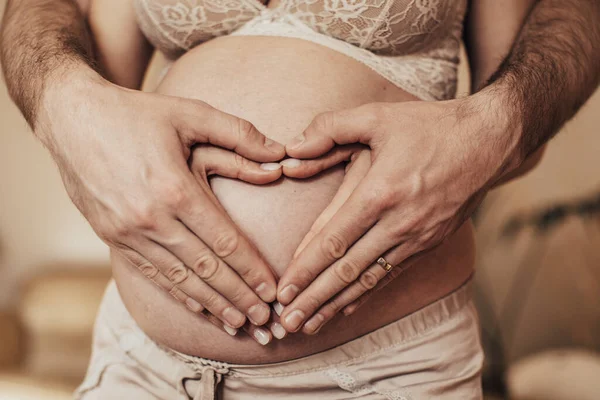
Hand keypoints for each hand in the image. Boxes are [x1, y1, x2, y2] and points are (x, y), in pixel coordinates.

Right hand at [37, 70, 285, 329]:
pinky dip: (178, 294)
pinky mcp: (112, 238)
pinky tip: (199, 308)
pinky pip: (152, 274)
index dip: (252, 270)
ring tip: (238, 323)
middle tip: (265, 320)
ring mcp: (127, 233)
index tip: (273, 291)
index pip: (224, 243)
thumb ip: (240, 135)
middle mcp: (150, 218)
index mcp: (174, 189)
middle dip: (239, 297)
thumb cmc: (136, 114)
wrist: (72, 118)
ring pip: (179, 279)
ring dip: (212, 304)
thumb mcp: (191, 113)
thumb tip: (282, 156)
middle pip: (206, 269)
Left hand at [276, 99, 510, 333]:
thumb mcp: (377, 116)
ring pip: (368, 280)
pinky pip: (390, 275)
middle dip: (314, 298)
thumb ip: (330, 128)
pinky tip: (345, 308)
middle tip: (287, 322)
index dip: (305, 269)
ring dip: (335, 305)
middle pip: (347, 270)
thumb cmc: (430, 127)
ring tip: (309, 326)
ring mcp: (416, 237)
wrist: (489, 142)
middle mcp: (399, 222)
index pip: (334, 240)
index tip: (283, 291)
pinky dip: (364, 294)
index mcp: (381, 192)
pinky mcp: (428, 244)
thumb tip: (291, 148)